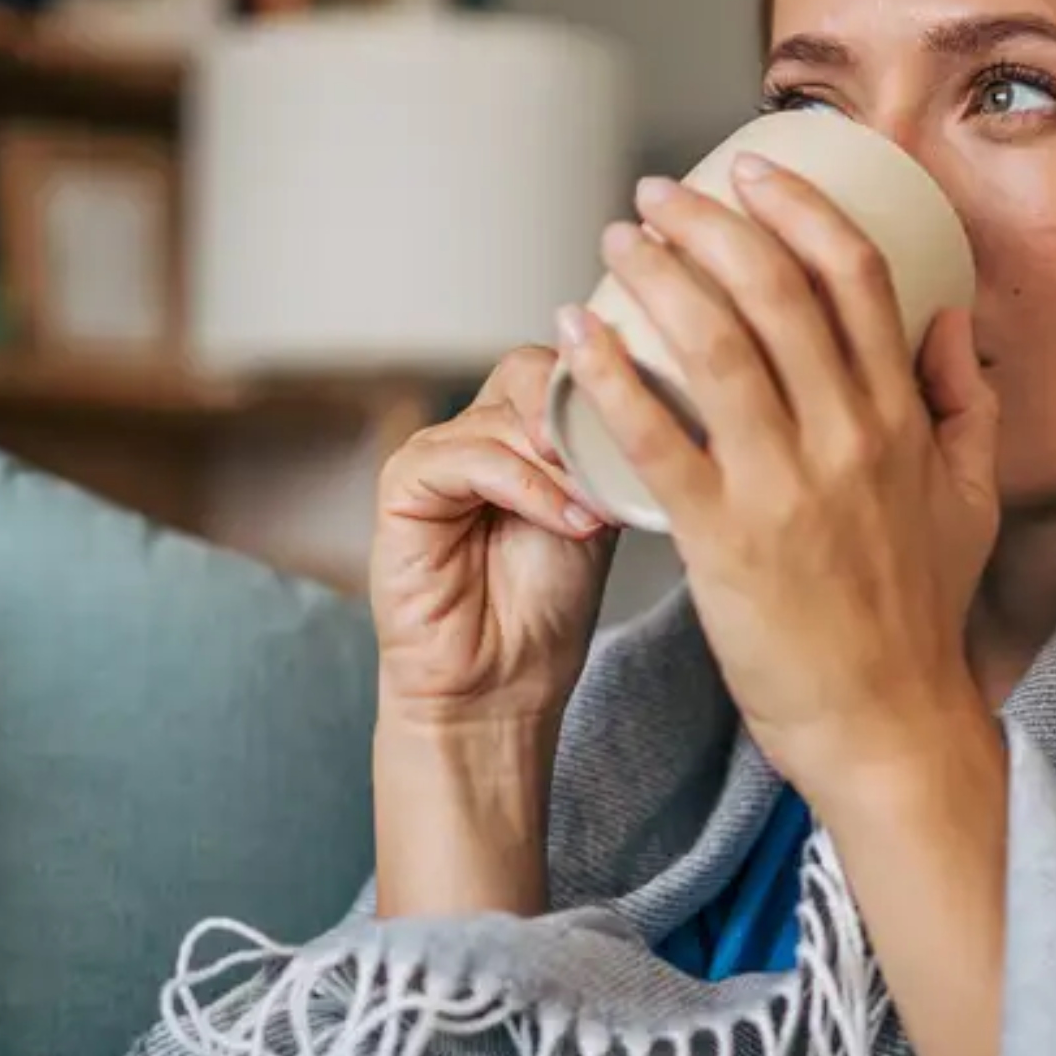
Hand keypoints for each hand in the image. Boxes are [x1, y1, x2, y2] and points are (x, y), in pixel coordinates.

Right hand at [371, 346, 615, 733]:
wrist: (499, 689)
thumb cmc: (544, 613)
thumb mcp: (597, 514)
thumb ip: (605, 455)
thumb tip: (647, 400)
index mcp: (517, 434)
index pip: (557, 367)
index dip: (605, 388)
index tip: (654, 426)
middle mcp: (473, 435)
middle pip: (528, 372)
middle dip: (581, 417)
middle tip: (618, 464)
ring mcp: (433, 456)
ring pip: (505, 417)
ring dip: (563, 465)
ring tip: (596, 513)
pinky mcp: (402, 486)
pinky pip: (467, 457)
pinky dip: (527, 487)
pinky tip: (568, 523)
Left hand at [557, 156, 1001, 808]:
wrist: (887, 727)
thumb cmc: (918, 618)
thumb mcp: (973, 502)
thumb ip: (967, 405)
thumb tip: (950, 320)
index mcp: (903, 421)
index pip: (856, 278)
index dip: (800, 208)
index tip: (752, 167)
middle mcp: (848, 440)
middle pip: (776, 292)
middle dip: (710, 223)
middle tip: (657, 193)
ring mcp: (785, 489)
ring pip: (714, 348)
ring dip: (657, 278)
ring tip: (617, 241)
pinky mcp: (725, 542)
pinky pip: (657, 439)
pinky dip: (610, 376)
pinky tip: (574, 334)